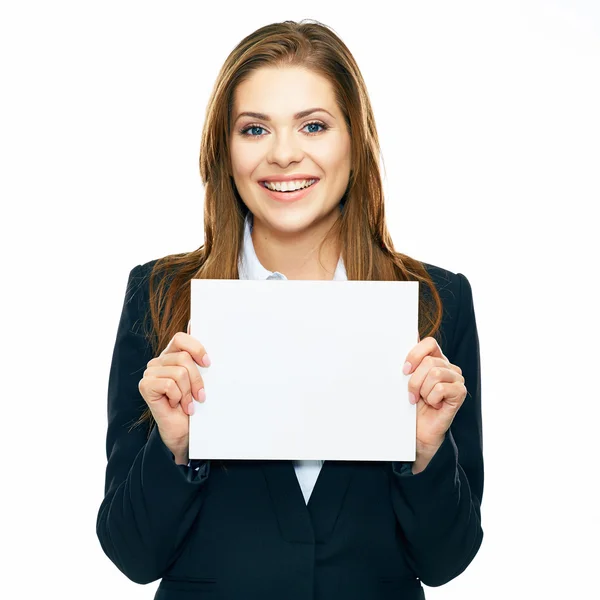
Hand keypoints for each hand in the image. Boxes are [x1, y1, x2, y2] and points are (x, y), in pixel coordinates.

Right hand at [138, 319, 209, 457]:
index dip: (197, 348)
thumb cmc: (193, 404)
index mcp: (171, 355)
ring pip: (179, 372)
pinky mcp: (145, 385)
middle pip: (183, 357)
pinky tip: (176, 406)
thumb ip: (197, 355)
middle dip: (197, 379)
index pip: (181, 338)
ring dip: (188, 392)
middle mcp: (158, 361)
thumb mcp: (201, 377)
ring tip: (188, 403)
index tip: (208, 364)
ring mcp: (150, 373)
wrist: (183, 432)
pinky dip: (178, 397)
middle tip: (200, 396)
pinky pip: (169, 384)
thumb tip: (195, 322)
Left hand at [404, 336, 466, 460]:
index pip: (429, 343)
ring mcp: (457, 379)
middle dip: (414, 380)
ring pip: (434, 374)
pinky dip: (431, 399)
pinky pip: (441, 388)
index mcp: (436, 359)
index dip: (415, 354)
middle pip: (429, 361)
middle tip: (412, 394)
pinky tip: (433, 405)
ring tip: (423, 400)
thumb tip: (406, 339)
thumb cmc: (412, 405)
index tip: (404, 370)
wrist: (418, 431)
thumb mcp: (406, 380)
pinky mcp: (460, 392)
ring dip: (422, 390)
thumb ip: (409, 363)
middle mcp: (448, 367)